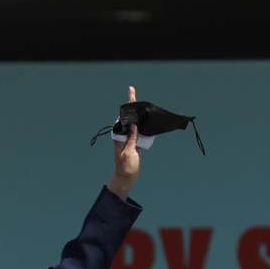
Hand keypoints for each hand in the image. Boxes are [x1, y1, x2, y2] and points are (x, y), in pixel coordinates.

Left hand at [107, 85, 140, 199]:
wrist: (126, 178)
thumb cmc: (126, 167)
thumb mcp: (128, 153)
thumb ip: (131, 139)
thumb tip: (133, 125)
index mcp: (119, 136)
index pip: (123, 117)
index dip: (128, 104)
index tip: (131, 90)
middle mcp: (123, 135)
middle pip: (130, 117)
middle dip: (135, 106)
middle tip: (137, 94)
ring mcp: (129, 138)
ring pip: (136, 123)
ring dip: (141, 116)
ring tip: (146, 105)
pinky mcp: (135, 142)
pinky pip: (140, 131)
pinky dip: (145, 125)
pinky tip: (150, 120)